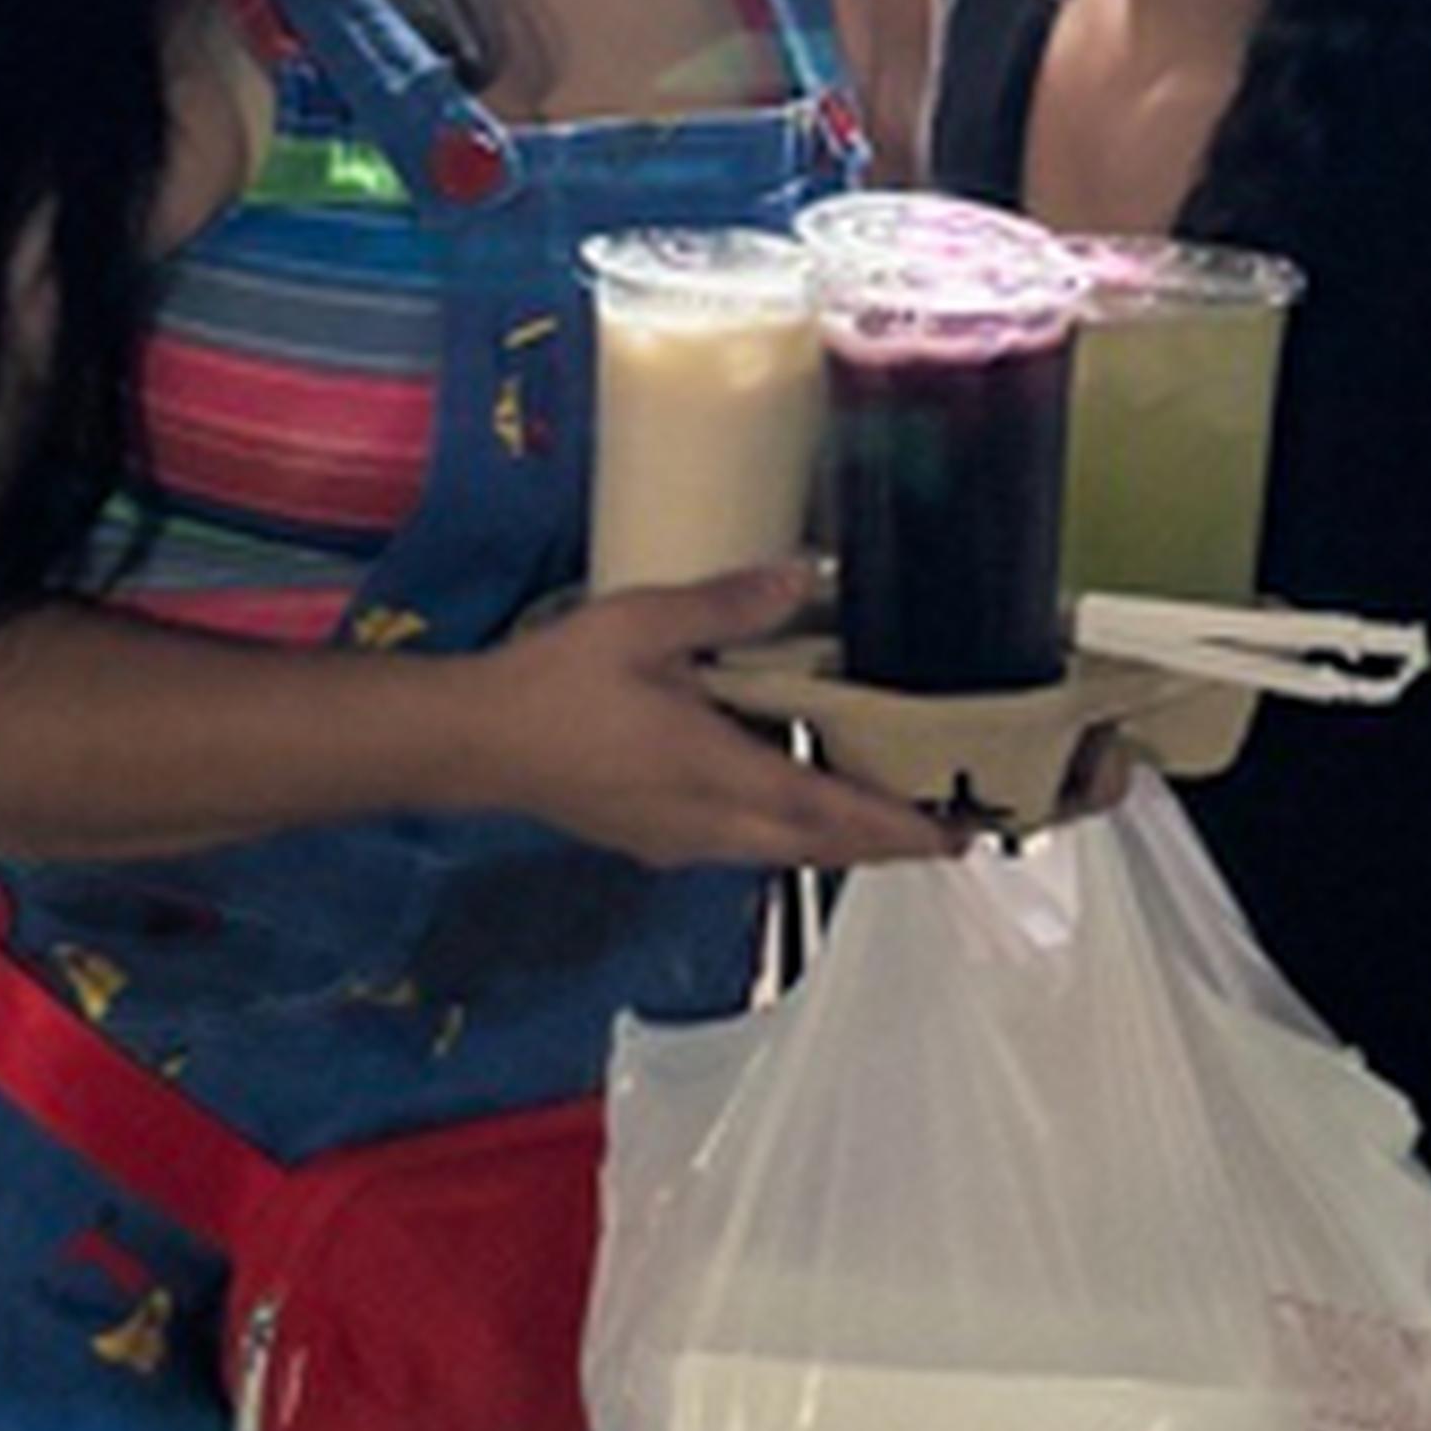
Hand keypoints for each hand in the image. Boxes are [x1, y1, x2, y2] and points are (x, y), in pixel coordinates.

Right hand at [466, 565, 959, 874]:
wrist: (473, 744)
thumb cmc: (556, 686)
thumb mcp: (644, 624)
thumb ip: (727, 605)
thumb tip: (805, 577)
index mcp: (719, 777)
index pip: (831, 812)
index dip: (898, 827)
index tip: (956, 836)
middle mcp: (710, 826)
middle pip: (818, 847)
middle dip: (883, 843)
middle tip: (944, 828)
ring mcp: (679, 843)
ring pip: (781, 853)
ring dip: (837, 840)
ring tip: (885, 813)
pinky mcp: (652, 841)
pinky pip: (744, 846)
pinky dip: (788, 831)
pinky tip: (790, 796)